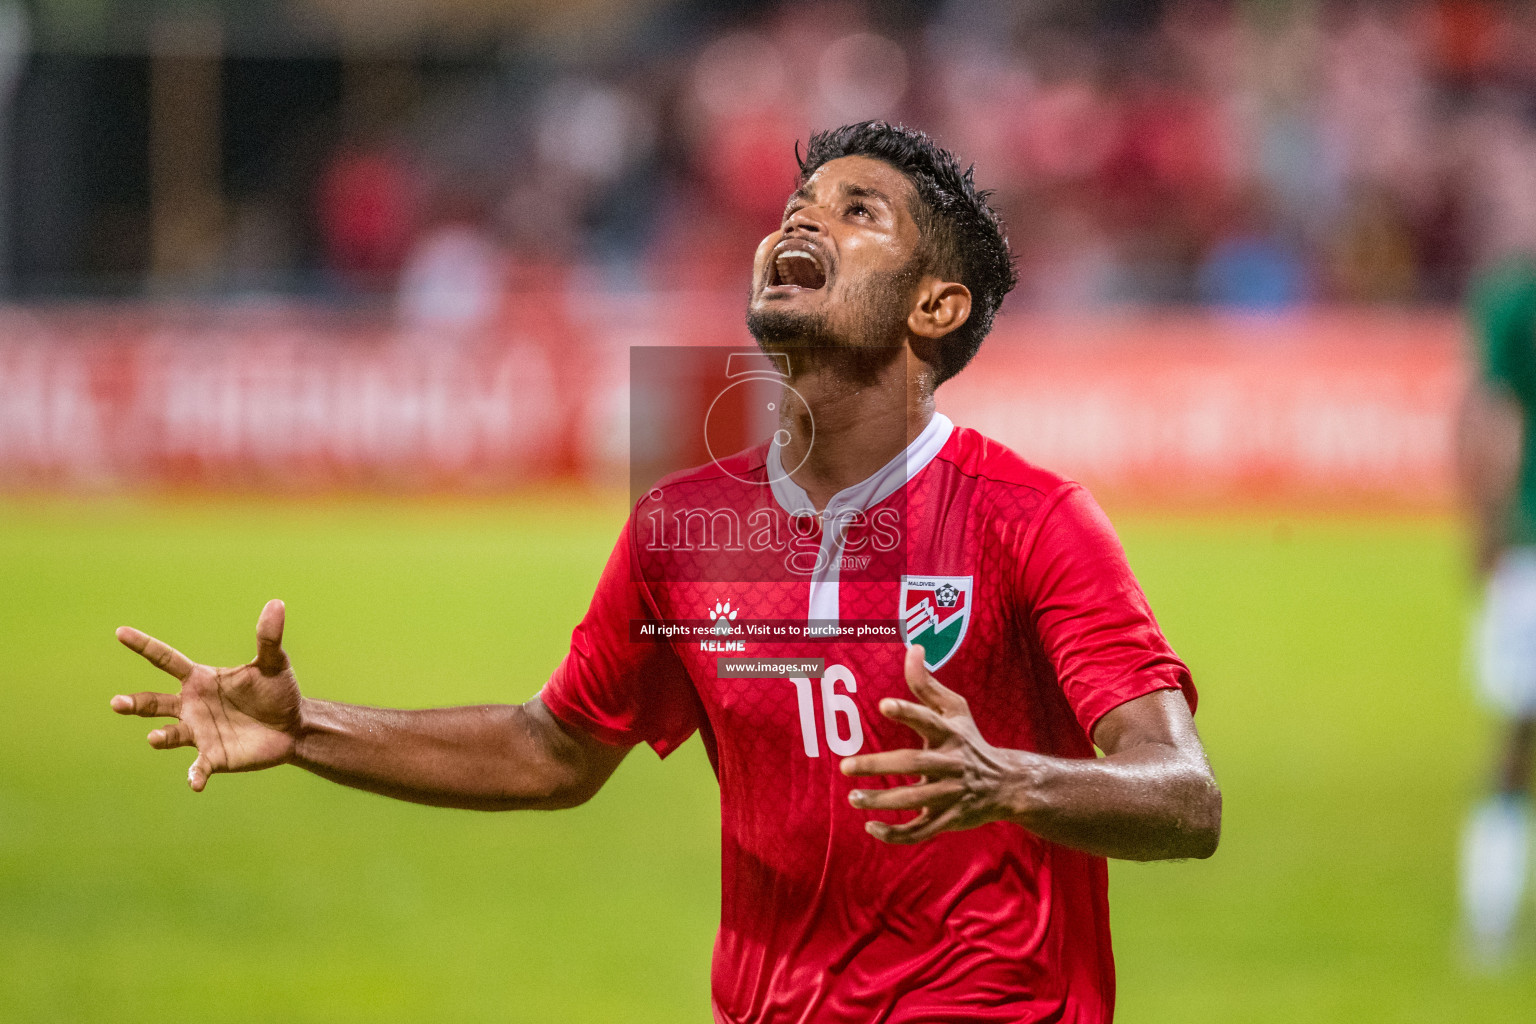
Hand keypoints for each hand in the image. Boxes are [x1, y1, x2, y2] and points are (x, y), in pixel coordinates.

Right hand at [111, 599, 302, 791]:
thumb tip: (277, 603)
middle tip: (116, 703)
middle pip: (154, 703)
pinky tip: (195, 782)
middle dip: (134, 703)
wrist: (292, 727)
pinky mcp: (213, 757)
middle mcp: (192, 706)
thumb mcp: (274, 663)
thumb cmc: (277, 692)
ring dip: (161, 737)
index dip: (144, 645)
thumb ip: (268, 637)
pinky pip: (198, 768)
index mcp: (200, 679)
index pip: (166, 659)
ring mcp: (199, 732)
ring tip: (155, 738)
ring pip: (169, 734)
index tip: (121, 632)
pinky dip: (194, 775)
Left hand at [840, 644, 1031, 844]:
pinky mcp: (948, 819)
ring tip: (853, 798)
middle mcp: (951, 764)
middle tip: (845, 766)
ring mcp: (950, 794)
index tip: (884, 704)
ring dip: (882, 801)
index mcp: (950, 734)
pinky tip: (871, 829)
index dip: (908, 711)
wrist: (1006, 785)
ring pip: (914, 801)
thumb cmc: (970, 741)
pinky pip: (921, 831)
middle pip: (913, 764)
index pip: (928, 719)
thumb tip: (912, 647)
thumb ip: (927, 683)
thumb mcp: (955, 710)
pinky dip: (896, 834)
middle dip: (879, 766)